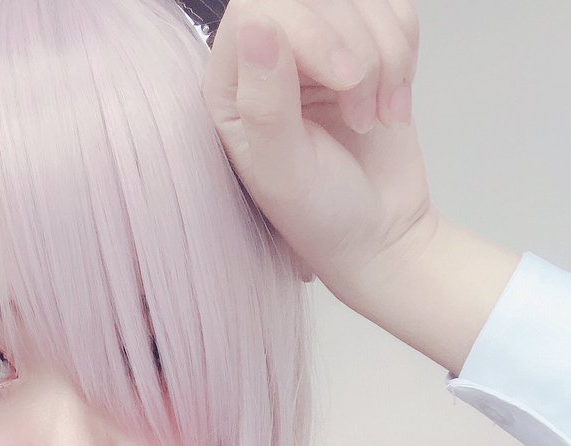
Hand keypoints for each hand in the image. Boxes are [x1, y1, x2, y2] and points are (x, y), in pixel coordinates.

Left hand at [200, 0, 438, 303]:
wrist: (378, 233)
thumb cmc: (321, 214)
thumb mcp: (283, 171)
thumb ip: (265, 102)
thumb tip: (258, 25)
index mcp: (231, 84)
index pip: (262, 5)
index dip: (314, 28)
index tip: (348, 79)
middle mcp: (268, 56)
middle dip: (357, 50)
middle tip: (362, 117)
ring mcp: (317, 47)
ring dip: (387, 57)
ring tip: (374, 119)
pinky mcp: (362, 46)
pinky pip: (394, 10)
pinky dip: (405, 55)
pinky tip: (391, 105)